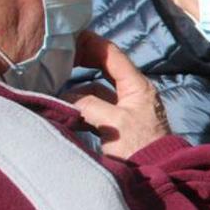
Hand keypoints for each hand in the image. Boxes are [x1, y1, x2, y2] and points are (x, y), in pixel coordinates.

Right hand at [64, 32, 169, 158]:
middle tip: (58, 57)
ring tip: (54, 86)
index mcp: (138, 86)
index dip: (91, 43)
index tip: (69, 35)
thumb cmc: (139, 148)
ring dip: (77, 88)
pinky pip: (96, 107)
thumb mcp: (113, 122)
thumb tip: (67, 98)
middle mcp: (133, 93)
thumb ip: (89, 104)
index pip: (112, 55)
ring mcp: (126, 108)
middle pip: (104, 69)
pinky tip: (65, 109)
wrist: (156, 174)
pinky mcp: (118, 124)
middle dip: (82, 62)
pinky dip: (81, 106)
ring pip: (97, 89)